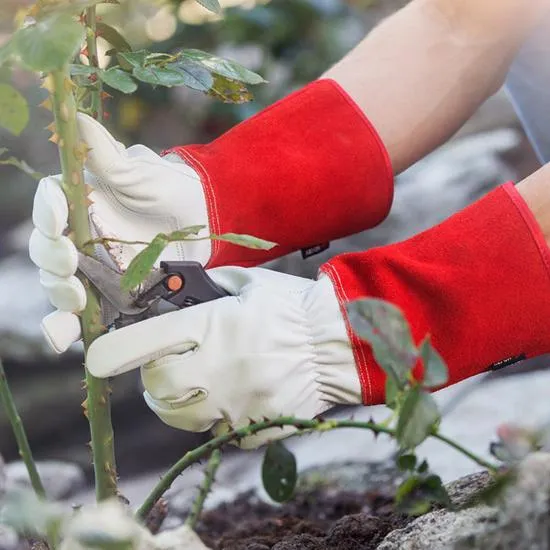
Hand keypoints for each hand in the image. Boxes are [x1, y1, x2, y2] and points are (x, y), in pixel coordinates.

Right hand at [29, 113, 208, 352]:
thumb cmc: (172, 188)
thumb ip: (105, 154)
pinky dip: (68, 325)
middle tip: (71, 263)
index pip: (48, 207)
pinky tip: (63, 337)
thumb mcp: (139, 171)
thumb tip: (76, 117)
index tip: (58, 219)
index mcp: (80, 201)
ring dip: (58, 293)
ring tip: (74, 297)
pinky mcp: (111, 290)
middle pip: (47, 250)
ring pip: (59, 282)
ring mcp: (95, 264)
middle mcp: (81, 233)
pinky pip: (83, 310)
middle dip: (53, 259)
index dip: (47, 214)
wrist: (205, 219)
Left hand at [85, 267, 361, 448]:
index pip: (143, 343)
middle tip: (162, 367)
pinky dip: (218, 417)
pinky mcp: (255, 427)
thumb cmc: (292, 307)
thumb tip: (177, 290)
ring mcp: (237, 403)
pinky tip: (234, 396)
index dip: (111, 352)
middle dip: (151, 377)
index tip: (98, 358)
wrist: (337, 342)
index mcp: (213, 327)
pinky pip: (220, 431)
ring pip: (180, 417)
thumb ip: (209, 287)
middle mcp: (219, 368)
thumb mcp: (249, 284)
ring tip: (191, 385)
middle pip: (156, 387)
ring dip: (175, 401)